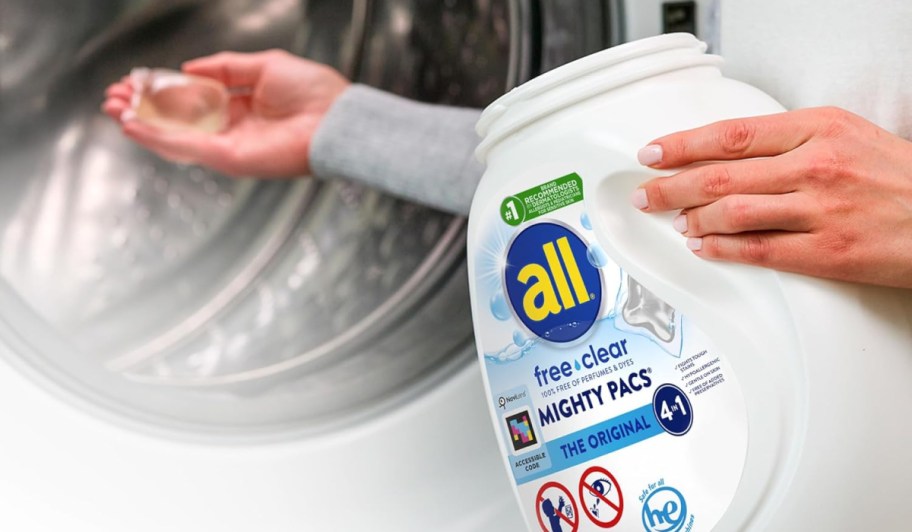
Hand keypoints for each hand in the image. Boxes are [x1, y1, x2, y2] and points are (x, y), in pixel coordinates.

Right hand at [102, 49, 349, 176]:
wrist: (336, 118)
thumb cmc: (315, 92)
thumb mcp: (263, 65)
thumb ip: (224, 68)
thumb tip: (188, 67)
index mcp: (242, 106)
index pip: (192, 100)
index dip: (162, 91)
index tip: (135, 81)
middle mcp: (233, 128)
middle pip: (178, 121)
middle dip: (144, 108)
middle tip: (114, 97)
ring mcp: (230, 146)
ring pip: (176, 136)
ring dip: (142, 124)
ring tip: (113, 110)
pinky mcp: (230, 159)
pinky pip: (188, 148)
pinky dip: (158, 138)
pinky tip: (133, 126)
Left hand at [631, 107, 911, 287]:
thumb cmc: (896, 176)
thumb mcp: (846, 135)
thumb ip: (788, 141)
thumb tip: (728, 154)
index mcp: (819, 129)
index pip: (732, 135)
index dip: (683, 145)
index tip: (654, 153)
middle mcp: (816, 166)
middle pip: (722, 176)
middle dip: (673, 186)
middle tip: (647, 194)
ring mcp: (821, 211)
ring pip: (733, 213)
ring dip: (693, 218)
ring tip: (675, 221)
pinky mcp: (827, 252)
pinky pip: (757, 251)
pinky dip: (721, 249)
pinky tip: (703, 246)